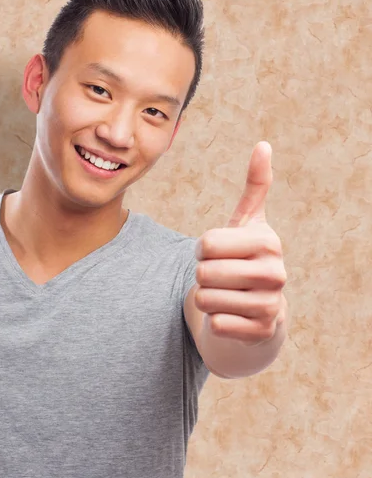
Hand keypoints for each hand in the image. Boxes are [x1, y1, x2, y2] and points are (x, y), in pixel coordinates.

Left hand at [194, 141, 286, 344]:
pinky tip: (231, 315)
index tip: (217, 253)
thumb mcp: (248, 223)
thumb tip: (263, 145)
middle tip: (221, 276)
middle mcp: (275, 273)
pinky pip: (216, 324)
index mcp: (268, 241)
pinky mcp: (260, 333)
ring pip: (205, 299)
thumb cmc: (245, 258)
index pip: (205, 244)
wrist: (259, 307)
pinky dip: (214, 320)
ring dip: (206, 297)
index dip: (202, 249)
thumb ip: (255, 186)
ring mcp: (271, 305)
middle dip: (202, 274)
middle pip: (203, 272)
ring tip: (226, 294)